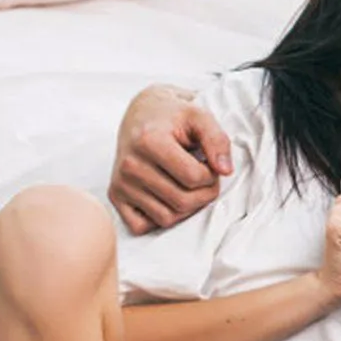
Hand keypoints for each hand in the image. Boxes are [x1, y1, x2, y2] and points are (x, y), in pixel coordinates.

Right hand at [109, 85, 232, 233]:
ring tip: (187, 185)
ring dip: (186, 208)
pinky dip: (159, 218)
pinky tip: (167, 197)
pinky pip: (141, 227)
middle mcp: (130, 165)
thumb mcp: (199, 117)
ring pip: (166, 218)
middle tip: (205, 179)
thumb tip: (225, 171)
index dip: (211, 175)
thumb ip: (217, 140)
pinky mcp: (115, 196)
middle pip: (182, 202)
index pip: (193, 178)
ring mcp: (120, 183)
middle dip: (204, 194)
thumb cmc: (173, 116)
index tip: (210, 165)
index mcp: (149, 142)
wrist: (141, 114)